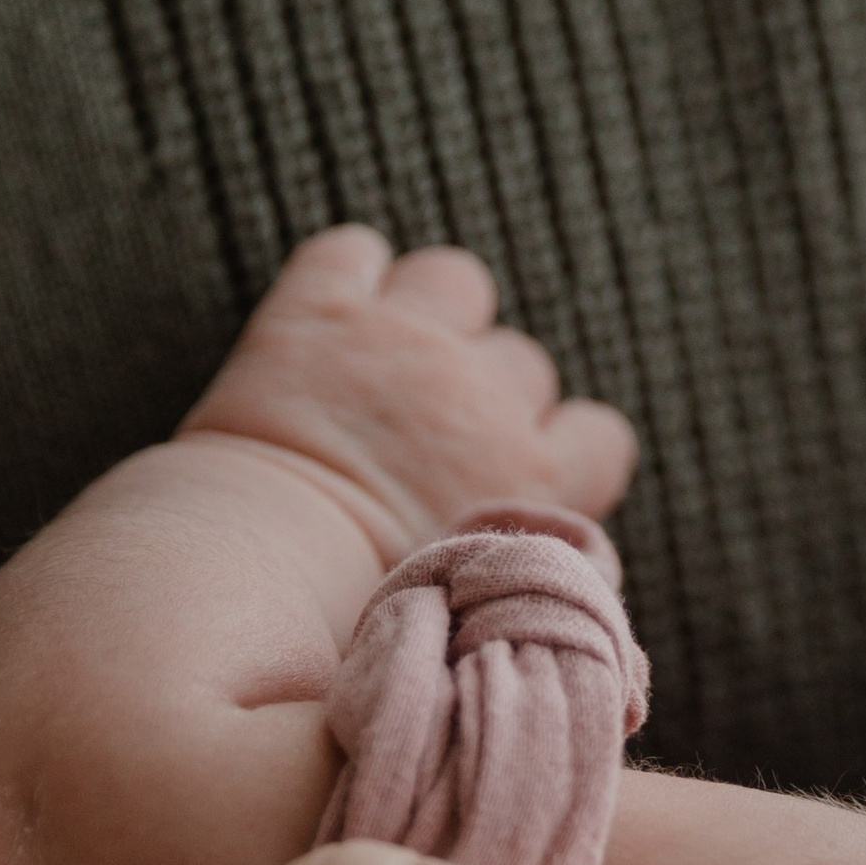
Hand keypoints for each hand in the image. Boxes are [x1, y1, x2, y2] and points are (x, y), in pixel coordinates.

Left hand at [179, 224, 637, 559]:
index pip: (602, 437)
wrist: (263, 565)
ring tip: (384, 353)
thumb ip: (520, 564)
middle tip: (425, 434)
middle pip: (522, 362)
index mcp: (533, 476)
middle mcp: (484, 396)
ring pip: (457, 281)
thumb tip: (531, 562)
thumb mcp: (479, 602)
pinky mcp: (324, 306)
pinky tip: (324, 315)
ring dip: (430, 308)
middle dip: (484, 389)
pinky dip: (342, 272)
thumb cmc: (362, 613)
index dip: (564, 448)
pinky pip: (353, 251)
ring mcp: (408, 338)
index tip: (521, 469)